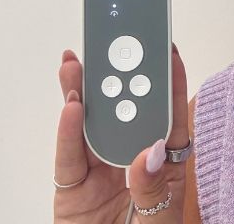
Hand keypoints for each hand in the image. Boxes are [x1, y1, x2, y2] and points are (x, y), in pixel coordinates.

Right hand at [53, 45, 192, 222]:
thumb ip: (153, 191)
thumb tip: (148, 152)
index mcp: (163, 173)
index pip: (167, 121)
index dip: (166, 83)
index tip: (164, 48)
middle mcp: (129, 166)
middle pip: (124, 114)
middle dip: (116, 75)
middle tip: (111, 41)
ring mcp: (97, 175)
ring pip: (90, 125)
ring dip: (83, 92)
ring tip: (78, 63)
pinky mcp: (70, 189)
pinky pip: (67, 157)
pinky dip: (66, 132)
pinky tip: (70, 107)